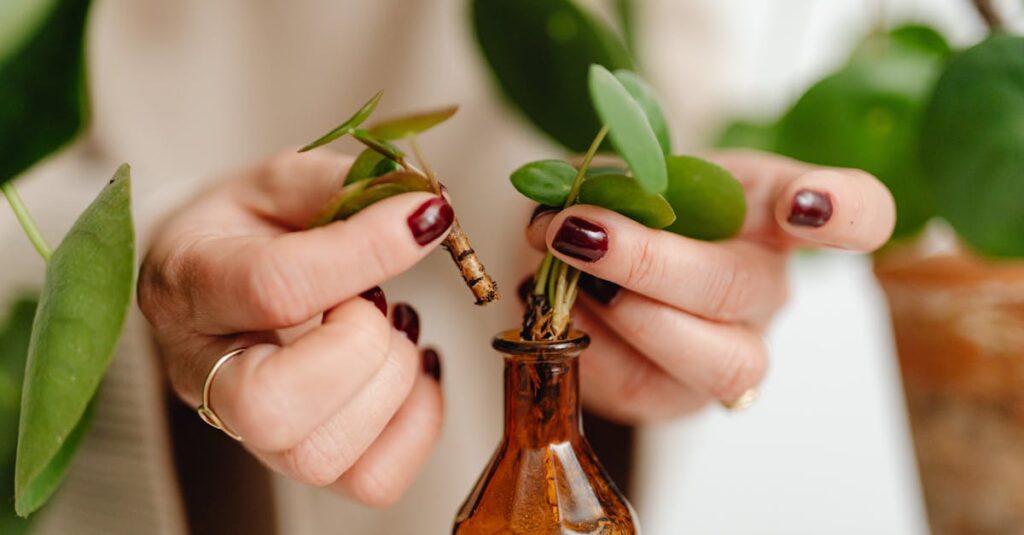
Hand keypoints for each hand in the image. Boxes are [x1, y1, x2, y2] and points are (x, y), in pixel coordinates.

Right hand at [139, 151, 449, 505]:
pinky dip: (415, 424)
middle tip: (376, 300)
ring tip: (391, 330)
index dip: (364, 253)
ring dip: (391, 382)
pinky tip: (408, 372)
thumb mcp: (280, 181)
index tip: (425, 220)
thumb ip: (341, 185)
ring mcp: (249, 431)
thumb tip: (422, 209)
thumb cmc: (246, 230)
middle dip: (361, 347)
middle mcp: (206, 372)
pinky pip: (372, 480)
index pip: (273, 287)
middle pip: (275, 406)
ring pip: (323, 454)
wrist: (217, 274)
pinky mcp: (300, 458)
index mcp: (192, 283)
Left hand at [525, 150, 895, 422]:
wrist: (592, 259)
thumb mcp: (632, 171)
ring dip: (627, 313)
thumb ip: (616, 181)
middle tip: (579, 230)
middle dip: (650, 261)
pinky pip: (643, 386)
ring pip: (716, 360)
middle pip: (742, 289)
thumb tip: (573, 210)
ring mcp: (735, 350)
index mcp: (774, 210)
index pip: (859, 213)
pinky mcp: (679, 399)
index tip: (803, 204)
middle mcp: (769, 287)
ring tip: (562, 271)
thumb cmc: (630, 206)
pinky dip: (590, 342)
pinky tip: (560, 306)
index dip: (845, 212)